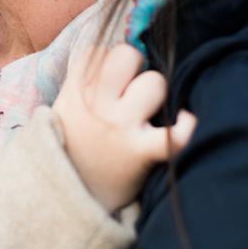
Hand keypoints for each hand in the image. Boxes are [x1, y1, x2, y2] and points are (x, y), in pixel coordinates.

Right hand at [53, 43, 196, 212]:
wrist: (65, 197)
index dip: (106, 60)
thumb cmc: (70, 148)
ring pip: (155, 83)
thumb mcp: (62, 110)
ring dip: (155, 95)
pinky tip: (185, 121)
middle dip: (134, 66)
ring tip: (145, 111)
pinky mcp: (140, 152)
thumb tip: (116, 54)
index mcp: (75, 92)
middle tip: (130, 87)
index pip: (97, 51)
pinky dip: (185, 127)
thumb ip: (83, 82)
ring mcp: (120, 127)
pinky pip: (173, 133)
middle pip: (128, 55)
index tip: (107, 78)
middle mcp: (97, 104)